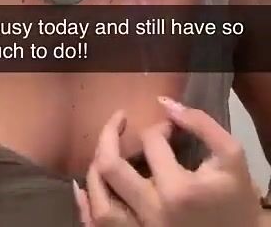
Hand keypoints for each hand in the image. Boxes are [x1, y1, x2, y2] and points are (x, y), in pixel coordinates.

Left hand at [75, 99, 260, 225]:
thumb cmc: (235, 198)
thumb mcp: (231, 156)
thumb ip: (201, 123)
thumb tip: (165, 104)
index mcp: (177, 190)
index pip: (152, 143)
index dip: (160, 127)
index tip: (171, 128)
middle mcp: (153, 213)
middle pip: (111, 168)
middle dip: (109, 134)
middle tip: (118, 119)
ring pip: (100, 204)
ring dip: (94, 172)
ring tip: (103, 151)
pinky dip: (86, 208)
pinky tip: (83, 188)